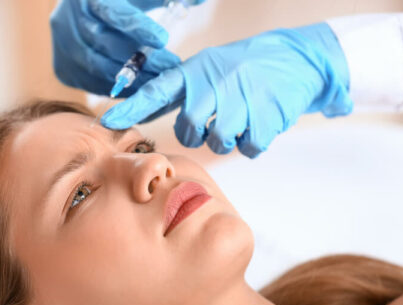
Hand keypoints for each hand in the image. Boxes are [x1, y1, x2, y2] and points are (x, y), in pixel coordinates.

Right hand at [50, 0, 202, 95]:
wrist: (81, 13)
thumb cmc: (118, 2)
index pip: (113, 12)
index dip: (137, 27)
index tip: (164, 40)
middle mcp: (69, 20)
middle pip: (105, 44)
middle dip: (141, 60)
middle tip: (171, 68)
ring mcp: (62, 46)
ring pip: (96, 67)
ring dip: (131, 79)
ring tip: (160, 82)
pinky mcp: (62, 69)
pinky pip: (90, 84)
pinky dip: (115, 89)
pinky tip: (139, 90)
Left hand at [102, 23, 353, 157]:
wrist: (296, 59)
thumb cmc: (242, 67)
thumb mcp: (206, 69)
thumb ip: (175, 92)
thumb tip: (138, 107)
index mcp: (196, 73)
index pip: (156, 91)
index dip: (131, 107)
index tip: (106, 120)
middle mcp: (214, 85)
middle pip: (188, 130)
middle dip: (196, 134)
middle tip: (211, 122)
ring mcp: (240, 102)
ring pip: (218, 142)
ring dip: (226, 139)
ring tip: (238, 119)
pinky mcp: (265, 119)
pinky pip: (247, 148)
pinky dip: (251, 143)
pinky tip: (257, 124)